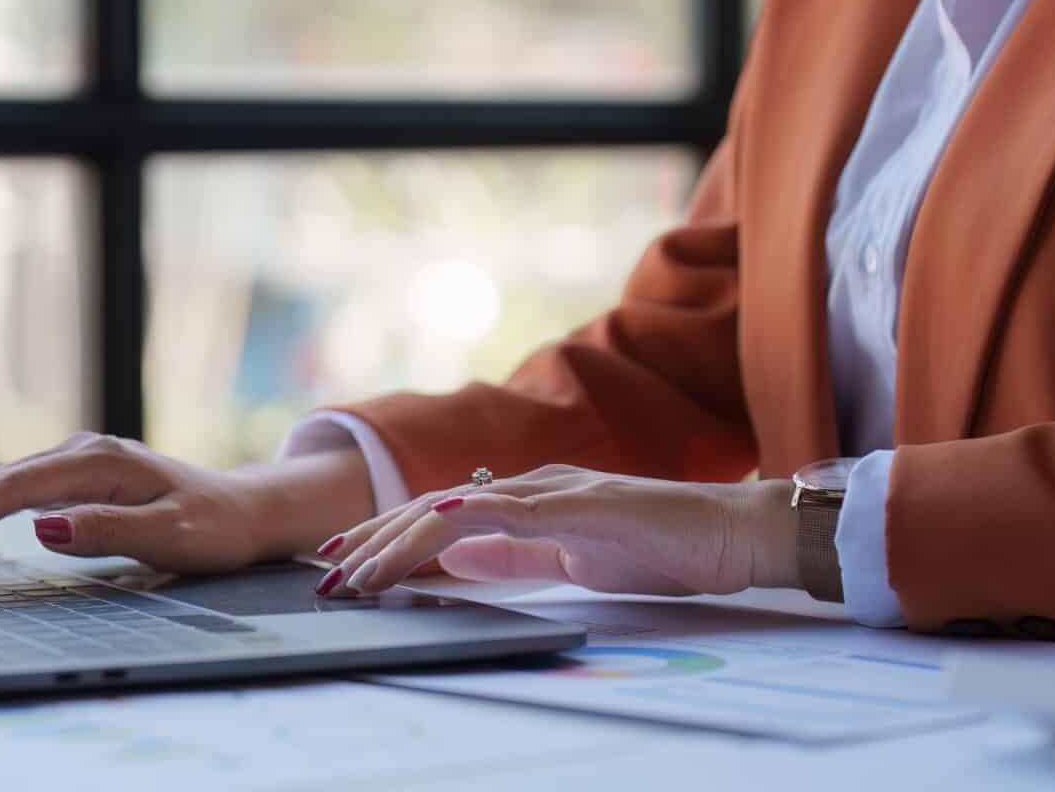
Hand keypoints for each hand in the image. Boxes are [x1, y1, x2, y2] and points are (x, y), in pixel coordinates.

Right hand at [0, 432, 374, 589]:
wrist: (245, 508)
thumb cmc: (215, 528)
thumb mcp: (172, 536)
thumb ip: (108, 530)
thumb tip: (42, 526)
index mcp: (96, 463)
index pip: (9, 493)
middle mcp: (76, 452)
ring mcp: (70, 460)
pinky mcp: (69, 475)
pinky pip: (3, 484)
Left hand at [315, 465, 796, 598]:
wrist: (728, 533)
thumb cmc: (661, 546)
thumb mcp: (571, 559)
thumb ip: (516, 557)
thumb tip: (457, 562)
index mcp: (528, 500)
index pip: (440, 519)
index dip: (387, 540)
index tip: (346, 566)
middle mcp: (531, 486)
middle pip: (431, 509)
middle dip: (373, 540)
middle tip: (326, 570)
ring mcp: (553, 490)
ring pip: (455, 508)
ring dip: (400, 539)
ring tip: (359, 569)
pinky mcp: (579, 502)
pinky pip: (509, 508)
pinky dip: (464, 518)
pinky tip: (431, 528)